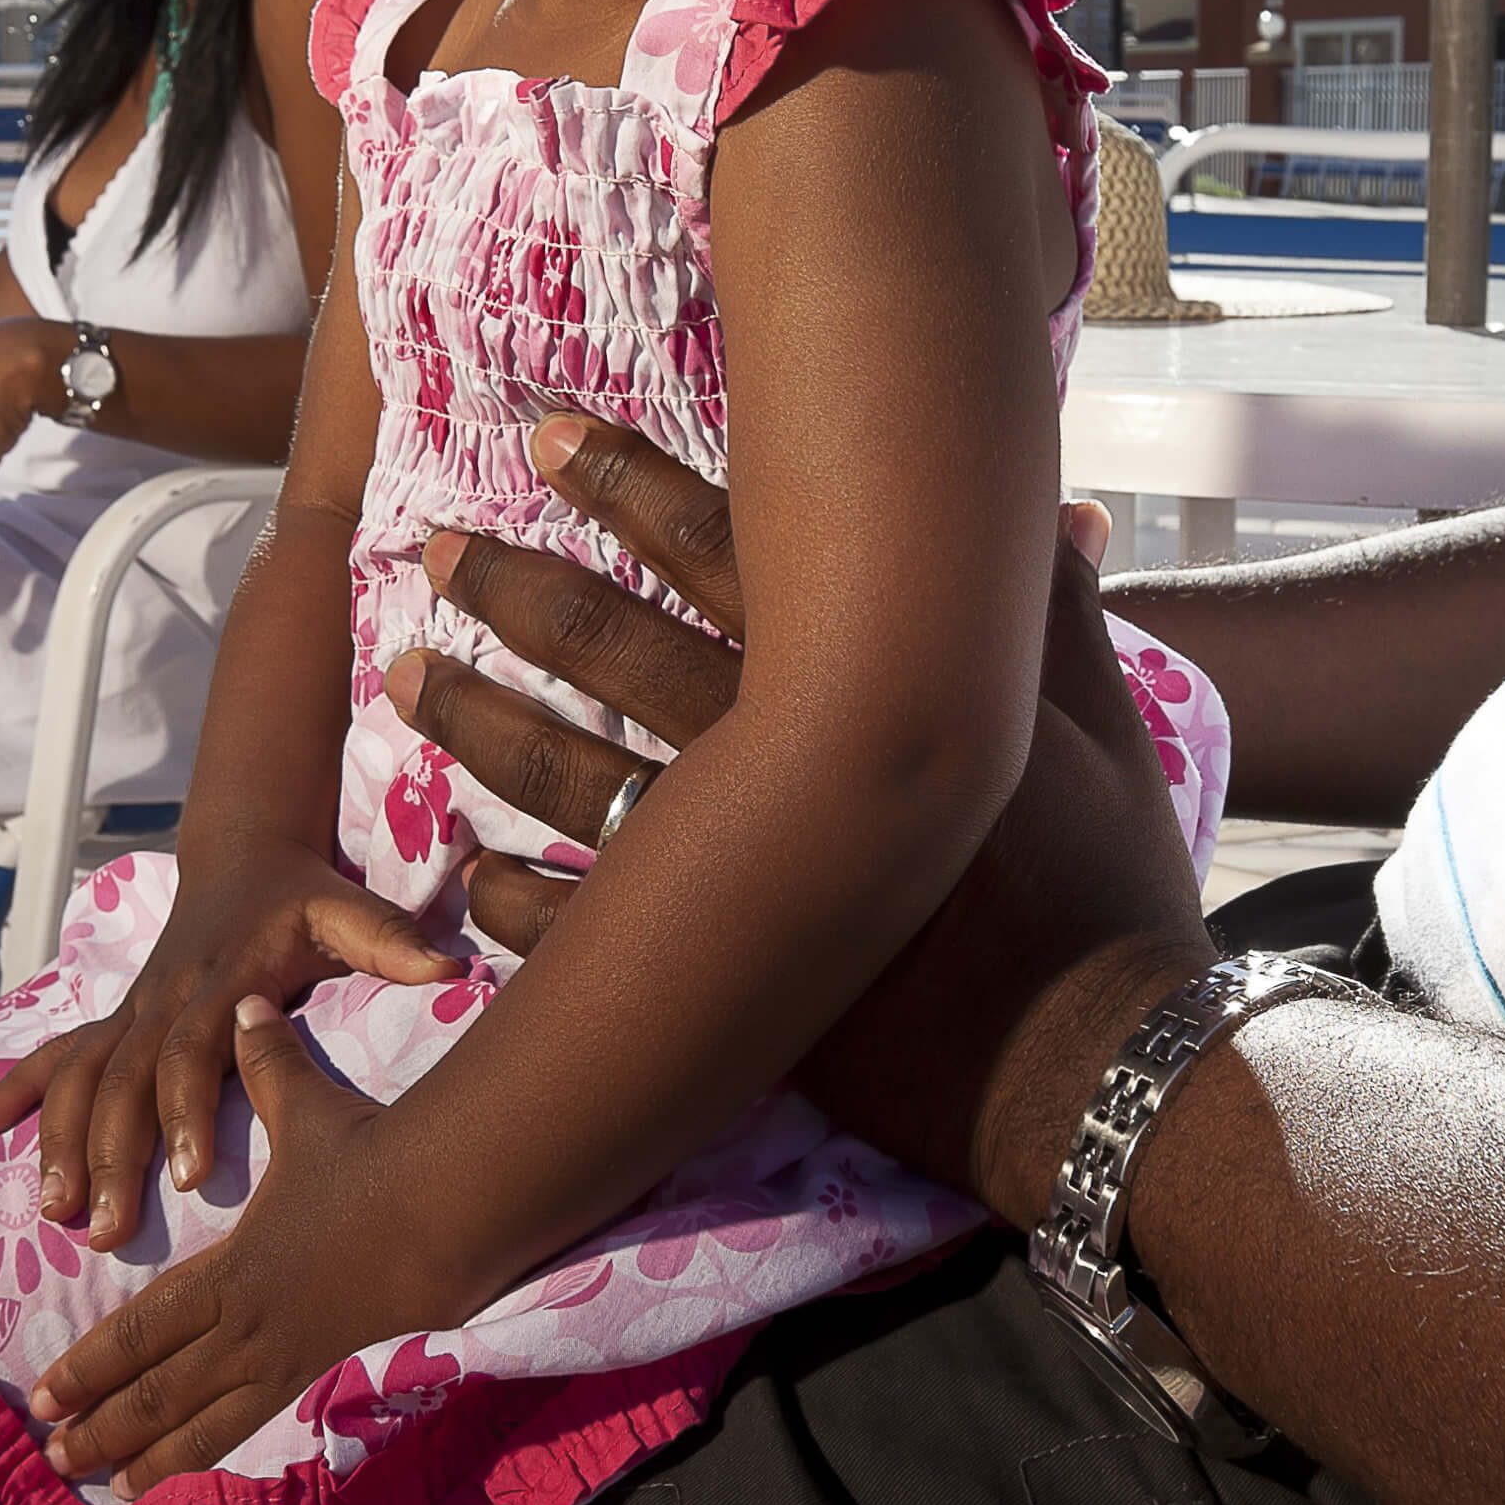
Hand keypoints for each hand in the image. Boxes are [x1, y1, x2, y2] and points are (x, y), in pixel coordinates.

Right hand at [0, 836, 454, 1234]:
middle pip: (124, 1084)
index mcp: (219, 984)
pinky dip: (16, 1089)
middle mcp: (162, 1001)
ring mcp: (130, 1011)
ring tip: (54, 1211)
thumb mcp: (347, 910)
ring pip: (81, 1079)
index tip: (194, 1178)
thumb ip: (391, 941)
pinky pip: (55, 1054)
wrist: (244, 856)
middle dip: (110, 1157)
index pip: (194, 1054)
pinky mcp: (114, 1019)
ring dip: (59, 1142)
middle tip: (103, 1229)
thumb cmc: (302, 898)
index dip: (189, 1112)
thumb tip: (450, 966)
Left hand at [25, 997, 473, 1494]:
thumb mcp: (306, 1106)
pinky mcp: (314, 1368)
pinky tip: (178, 1470)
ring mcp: (283, 1357)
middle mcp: (247, 1326)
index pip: (143, 1327)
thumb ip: (264, 1059)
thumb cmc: (372, 1160)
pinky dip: (203, 1451)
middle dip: (101, 1426)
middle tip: (50, 1455)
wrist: (448, 1212)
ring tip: (103, 1486)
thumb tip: (242, 1001)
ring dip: (145, 1454)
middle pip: (160, 1391)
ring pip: (200, 1423)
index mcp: (232, 1270)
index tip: (41, 1394)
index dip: (89, 1364)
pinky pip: (246, 1423)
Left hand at [396, 416, 1210, 1219]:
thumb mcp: (1096, 728)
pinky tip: (460, 870)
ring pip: (570, 777)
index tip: (544, 434)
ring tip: (404, 674)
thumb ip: (1060, 611)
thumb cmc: (1100, 889)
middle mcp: (778, 762)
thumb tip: (1067, 509)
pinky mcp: (718, 981)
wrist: (1094, 1070)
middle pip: (615, 651)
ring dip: (478, 720)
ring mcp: (735, 876)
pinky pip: (580, 934)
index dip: (628, 484)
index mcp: (865, 680)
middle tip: (432, 544)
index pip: (723, 551)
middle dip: (513, 589)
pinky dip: (512, 901)